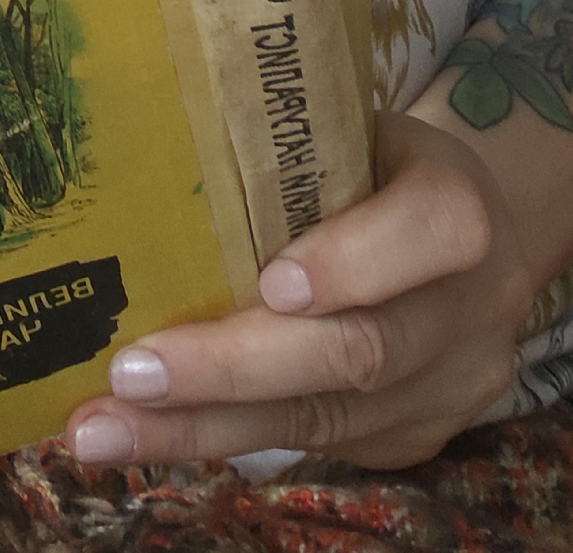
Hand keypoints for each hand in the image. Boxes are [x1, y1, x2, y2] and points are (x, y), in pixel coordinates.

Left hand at [64, 112, 533, 471]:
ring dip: (201, 426)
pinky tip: (144, 433)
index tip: (271, 284)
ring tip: (102, 428)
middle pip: (361, 351)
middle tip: (131, 373)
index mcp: (462, 200)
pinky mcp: (411, 438)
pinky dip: (218, 437)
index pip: (436, 228)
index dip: (355, 261)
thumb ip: (288, 145)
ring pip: (324, 419)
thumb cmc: (376, 166)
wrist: (466, 245)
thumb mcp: (355, 130)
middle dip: (234, 368)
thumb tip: (143, 131)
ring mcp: (447, 387)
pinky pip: (311, 443)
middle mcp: (469, 306)